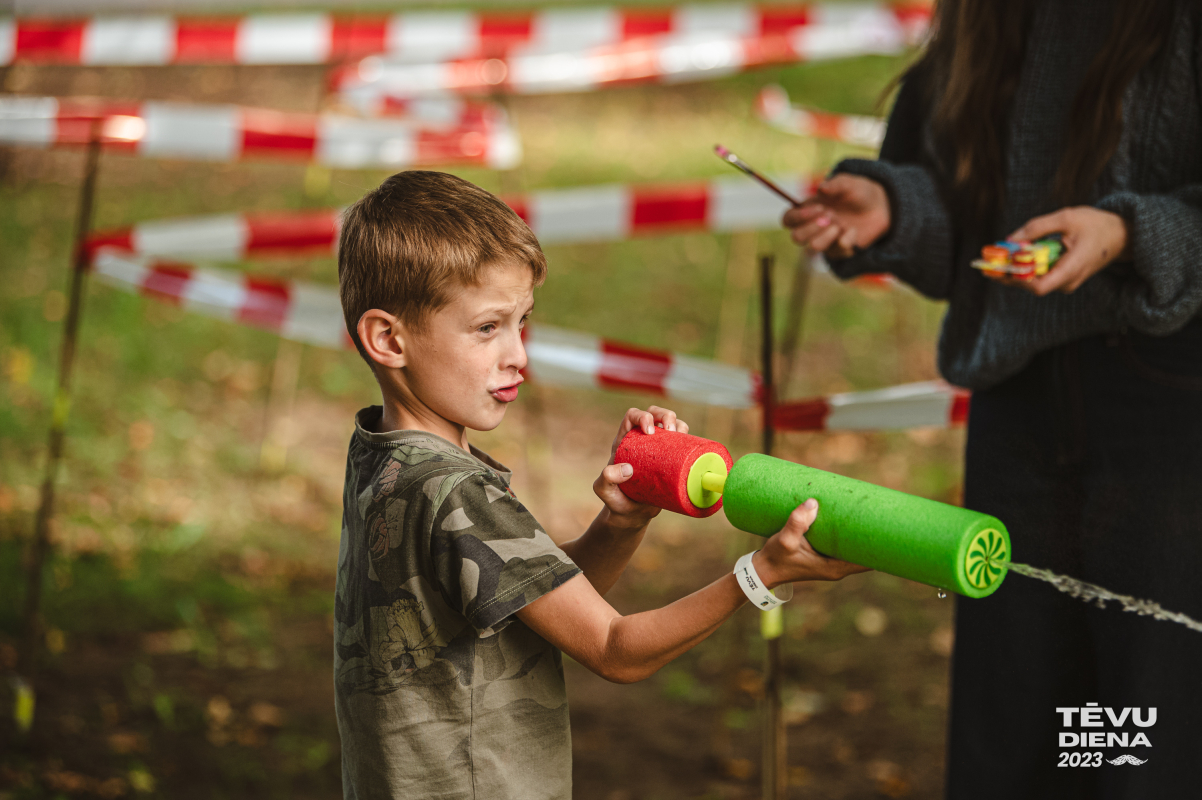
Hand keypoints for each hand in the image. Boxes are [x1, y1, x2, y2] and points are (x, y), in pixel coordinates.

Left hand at [594, 406, 688, 525]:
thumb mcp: (604, 491)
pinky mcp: (672, 459)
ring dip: (679, 424)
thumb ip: (606, 480)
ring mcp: (659, 449)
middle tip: (669, 431)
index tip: (649, 432)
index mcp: (625, 440)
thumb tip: (626, 469)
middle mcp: (643, 440)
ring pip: (671, 424)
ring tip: (680, 436)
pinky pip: (682, 442)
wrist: (632, 514)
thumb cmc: (616, 499)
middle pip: (654, 413)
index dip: (642, 416)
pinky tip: (691, 445)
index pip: (632, 416)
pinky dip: (689, 438)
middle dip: (664, 415)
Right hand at [751, 499, 871, 587]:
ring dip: (861, 534)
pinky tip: (850, 520)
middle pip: (865, 553)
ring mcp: (831, 563)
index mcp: (835, 568)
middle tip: (881, 512)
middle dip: (874, 536)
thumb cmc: (775, 558)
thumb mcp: (784, 540)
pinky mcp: (824, 557)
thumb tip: (813, 503)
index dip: (882, 548)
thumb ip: (797, 523)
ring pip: (854, 549)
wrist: (762, 570)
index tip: (892, 530)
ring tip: (868, 512)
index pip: (869, 561)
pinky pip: (843, 546)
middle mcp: (837, 567)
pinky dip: (848, 535)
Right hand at [782, 174, 890, 258]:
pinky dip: (847, 240)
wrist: (881, 207)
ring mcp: (826, 240)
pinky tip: (854, 231)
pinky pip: (837, 252)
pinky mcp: (840, 251)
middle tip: (831, 216)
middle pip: (796, 237)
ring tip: (839, 225)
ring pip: (814, 247)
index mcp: (808, 210)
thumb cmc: (859, 192)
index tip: (819, 208)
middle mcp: (813, 227)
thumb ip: (836, 184)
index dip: (797, 217)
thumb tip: (821, 188)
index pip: (788, 219)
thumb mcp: (849, 183)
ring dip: (826, 236)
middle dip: (812, 228)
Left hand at [993, 206, 1129, 294]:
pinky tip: (1012, 256)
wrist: (1121, 235)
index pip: (1039, 287)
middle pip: (1031, 285)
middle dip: (1009, 273)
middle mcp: (1067, 282)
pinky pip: (1040, 275)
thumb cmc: (1096, 225)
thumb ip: (1037, 228)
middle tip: (987, 261)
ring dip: (1015, 269)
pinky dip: (1026, 266)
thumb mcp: (1067, 218)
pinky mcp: (1062, 278)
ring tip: (995, 257)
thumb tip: (1010, 239)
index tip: (1000, 267)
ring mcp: (1065, 282)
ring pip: (1034, 281)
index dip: (1017, 280)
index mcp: (1072, 269)